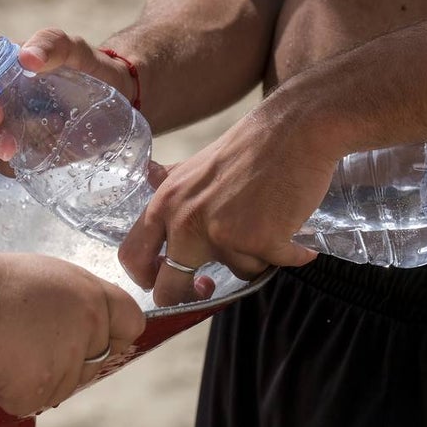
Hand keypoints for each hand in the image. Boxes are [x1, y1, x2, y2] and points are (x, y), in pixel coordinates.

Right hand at [0, 28, 134, 176]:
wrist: (117, 95)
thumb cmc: (89, 67)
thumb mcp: (74, 49)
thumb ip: (52, 44)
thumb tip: (27, 57)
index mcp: (4, 66)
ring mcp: (7, 125)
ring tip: (14, 150)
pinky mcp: (20, 151)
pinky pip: (3, 162)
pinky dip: (11, 164)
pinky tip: (34, 158)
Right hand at [0, 251, 145, 416]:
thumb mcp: (54, 275)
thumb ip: (82, 301)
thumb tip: (97, 327)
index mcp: (94, 296)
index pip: (132, 324)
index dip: (113, 333)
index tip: (93, 338)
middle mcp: (88, 328)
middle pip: (96, 363)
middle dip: (70, 361)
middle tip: (33, 342)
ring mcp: (64, 362)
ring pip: (64, 387)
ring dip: (39, 377)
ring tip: (9, 346)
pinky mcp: (36, 389)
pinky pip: (32, 401)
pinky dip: (12, 390)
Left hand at [118, 93, 330, 305]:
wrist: (293, 131)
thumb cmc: (249, 147)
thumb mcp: (194, 164)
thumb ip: (170, 180)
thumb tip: (148, 174)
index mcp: (165, 202)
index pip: (133, 257)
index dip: (147, 279)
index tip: (166, 281)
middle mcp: (186, 221)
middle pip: (170, 287)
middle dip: (190, 294)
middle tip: (208, 287)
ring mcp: (221, 234)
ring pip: (237, 272)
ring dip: (255, 256)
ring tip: (268, 223)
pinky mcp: (258, 241)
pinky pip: (272, 265)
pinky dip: (289, 253)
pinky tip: (293, 232)